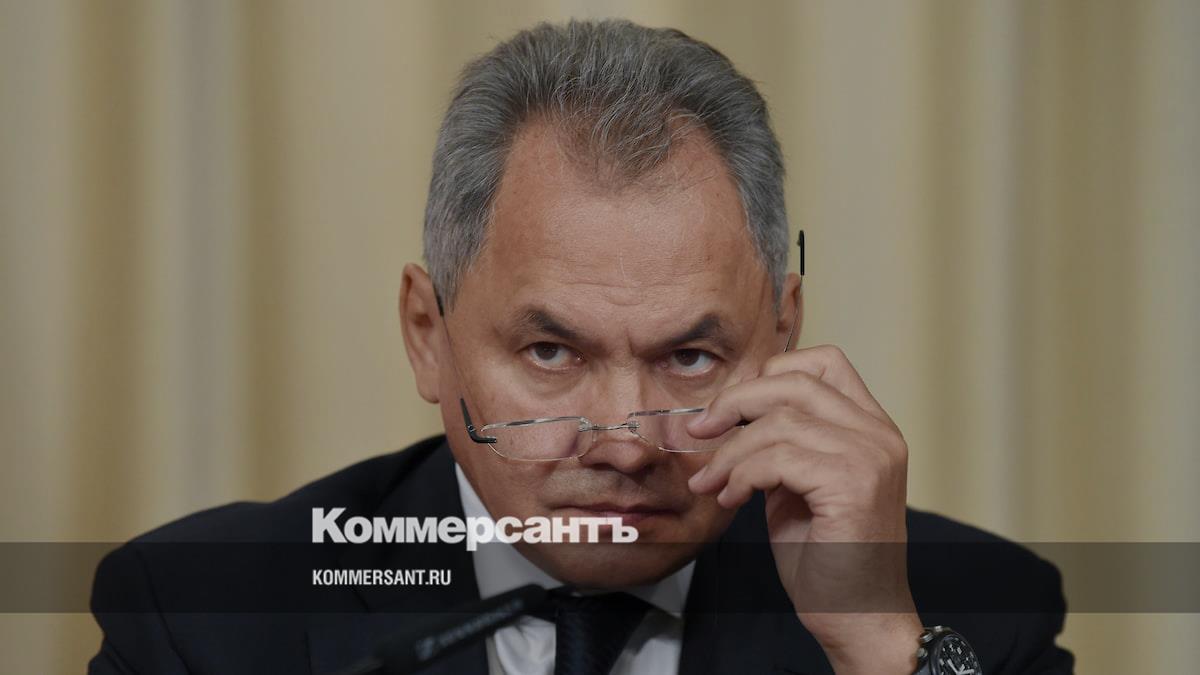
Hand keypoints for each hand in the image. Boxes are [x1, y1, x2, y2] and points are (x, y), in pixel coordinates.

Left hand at [686, 344, 920, 673]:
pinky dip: (741, 475)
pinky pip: (777, 458)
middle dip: (736, 402)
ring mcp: (870, 457)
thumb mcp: (798, 485)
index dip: (770, 375)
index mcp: (871, 428)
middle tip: (700, 431)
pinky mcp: (852, 485)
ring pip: (778, 422)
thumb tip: (730, 414)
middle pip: (795, 381)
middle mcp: (879, 435)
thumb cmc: (827, 557)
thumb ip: (781, 444)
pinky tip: (732, 499)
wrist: (859, 617)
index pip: (825, 362)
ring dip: (730, 452)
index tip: (731, 408)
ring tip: (713, 483)